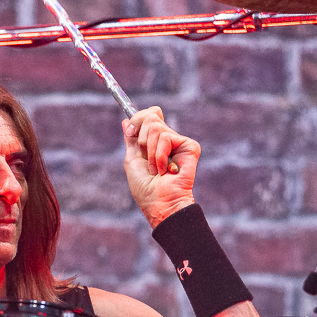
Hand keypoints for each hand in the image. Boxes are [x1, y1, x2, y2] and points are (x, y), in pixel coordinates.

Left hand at [123, 105, 198, 228]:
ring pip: (155, 127)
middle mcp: (168, 139)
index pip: (149, 114)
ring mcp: (179, 142)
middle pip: (151, 116)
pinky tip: (167, 170)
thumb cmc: (145, 188)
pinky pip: (166, 138)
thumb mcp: (132, 160)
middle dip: (141, 140)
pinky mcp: (190, 146)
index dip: (137, 119)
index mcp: (155, 141)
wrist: (159, 203)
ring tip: (157, 169)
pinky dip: (159, 156)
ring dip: (150, 153)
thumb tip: (126, 121)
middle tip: (146, 159)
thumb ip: (131, 139)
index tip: (130, 132)